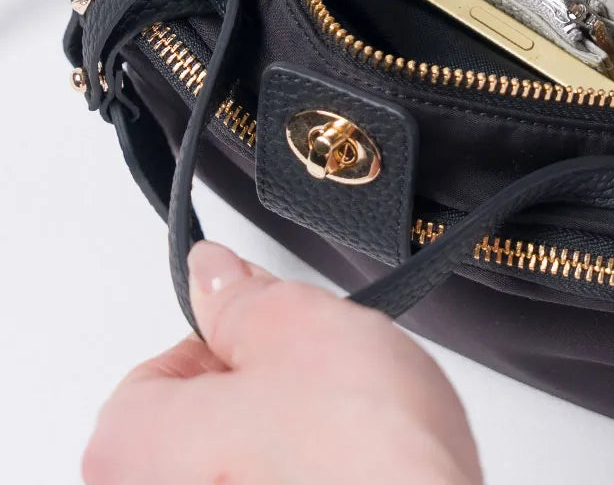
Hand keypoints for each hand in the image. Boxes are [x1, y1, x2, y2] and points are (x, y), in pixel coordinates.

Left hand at [82, 241, 481, 484]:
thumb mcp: (295, 328)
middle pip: (196, 436)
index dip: (224, 343)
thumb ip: (239, 297)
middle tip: (314, 390)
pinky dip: (316, 483)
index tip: (270, 340)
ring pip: (242, 476)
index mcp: (128, 455)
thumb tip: (214, 275)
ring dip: (286, 456)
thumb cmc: (360, 461)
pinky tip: (356, 478)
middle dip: (257, 404)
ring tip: (345, 442)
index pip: (154, 374)